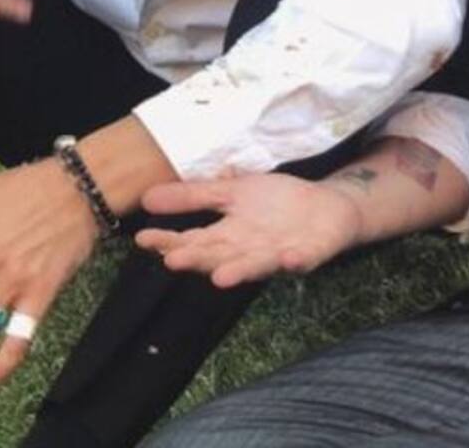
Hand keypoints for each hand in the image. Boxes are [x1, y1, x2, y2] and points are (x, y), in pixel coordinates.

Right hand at [136, 174, 363, 288]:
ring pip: (254, 266)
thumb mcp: (233, 192)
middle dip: (198, 260)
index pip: (193, 240)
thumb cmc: (276, 204)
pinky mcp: (307, 255)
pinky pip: (300, 260)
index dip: (169, 242)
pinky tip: (288, 257)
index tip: (142, 238)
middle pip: (218, 256)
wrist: (326, 208)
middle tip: (173, 261)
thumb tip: (148, 196)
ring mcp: (277, 255)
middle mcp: (247, 251)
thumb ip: (196, 196)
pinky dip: (294, 261)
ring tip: (220, 277)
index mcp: (228, 236)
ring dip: (239, 271)